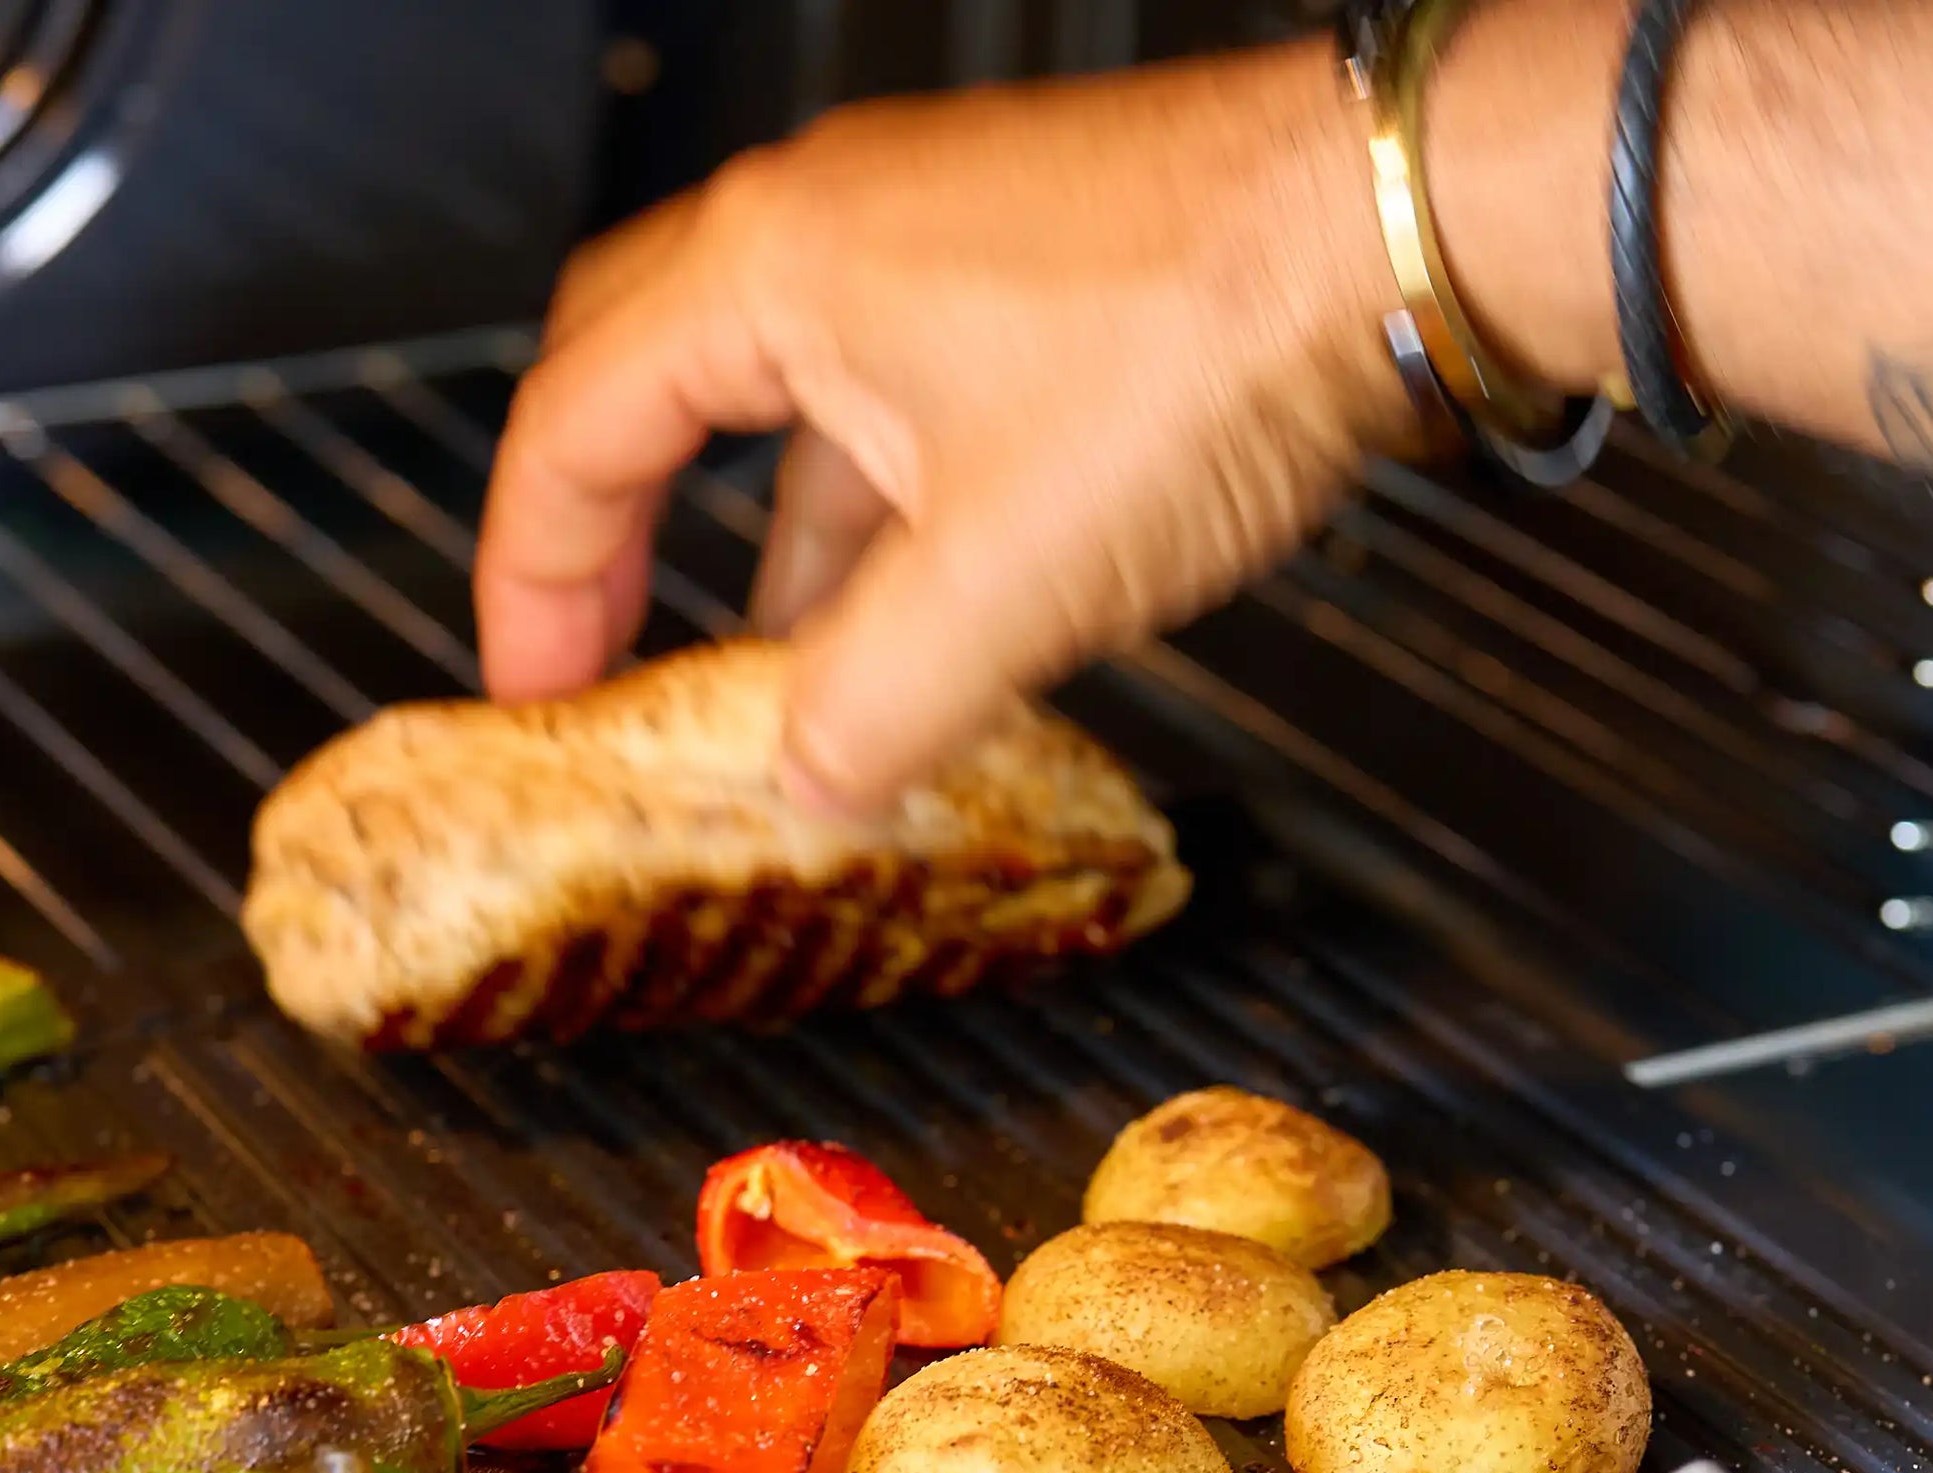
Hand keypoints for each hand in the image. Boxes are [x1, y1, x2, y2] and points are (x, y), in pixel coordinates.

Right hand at [476, 43, 1411, 812]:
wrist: (1399, 229)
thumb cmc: (1206, 341)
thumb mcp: (1003, 583)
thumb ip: (874, 707)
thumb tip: (808, 789)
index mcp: (770, 270)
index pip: (573, 429)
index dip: (532, 580)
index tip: (537, 688)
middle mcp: (832, 223)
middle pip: (647, 377)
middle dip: (610, 527)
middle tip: (598, 653)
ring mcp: (937, 231)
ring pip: (793, 395)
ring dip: (769, 536)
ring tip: (772, 674)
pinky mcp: (1037, 263)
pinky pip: (904, 394)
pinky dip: (882, 506)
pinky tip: (925, 604)